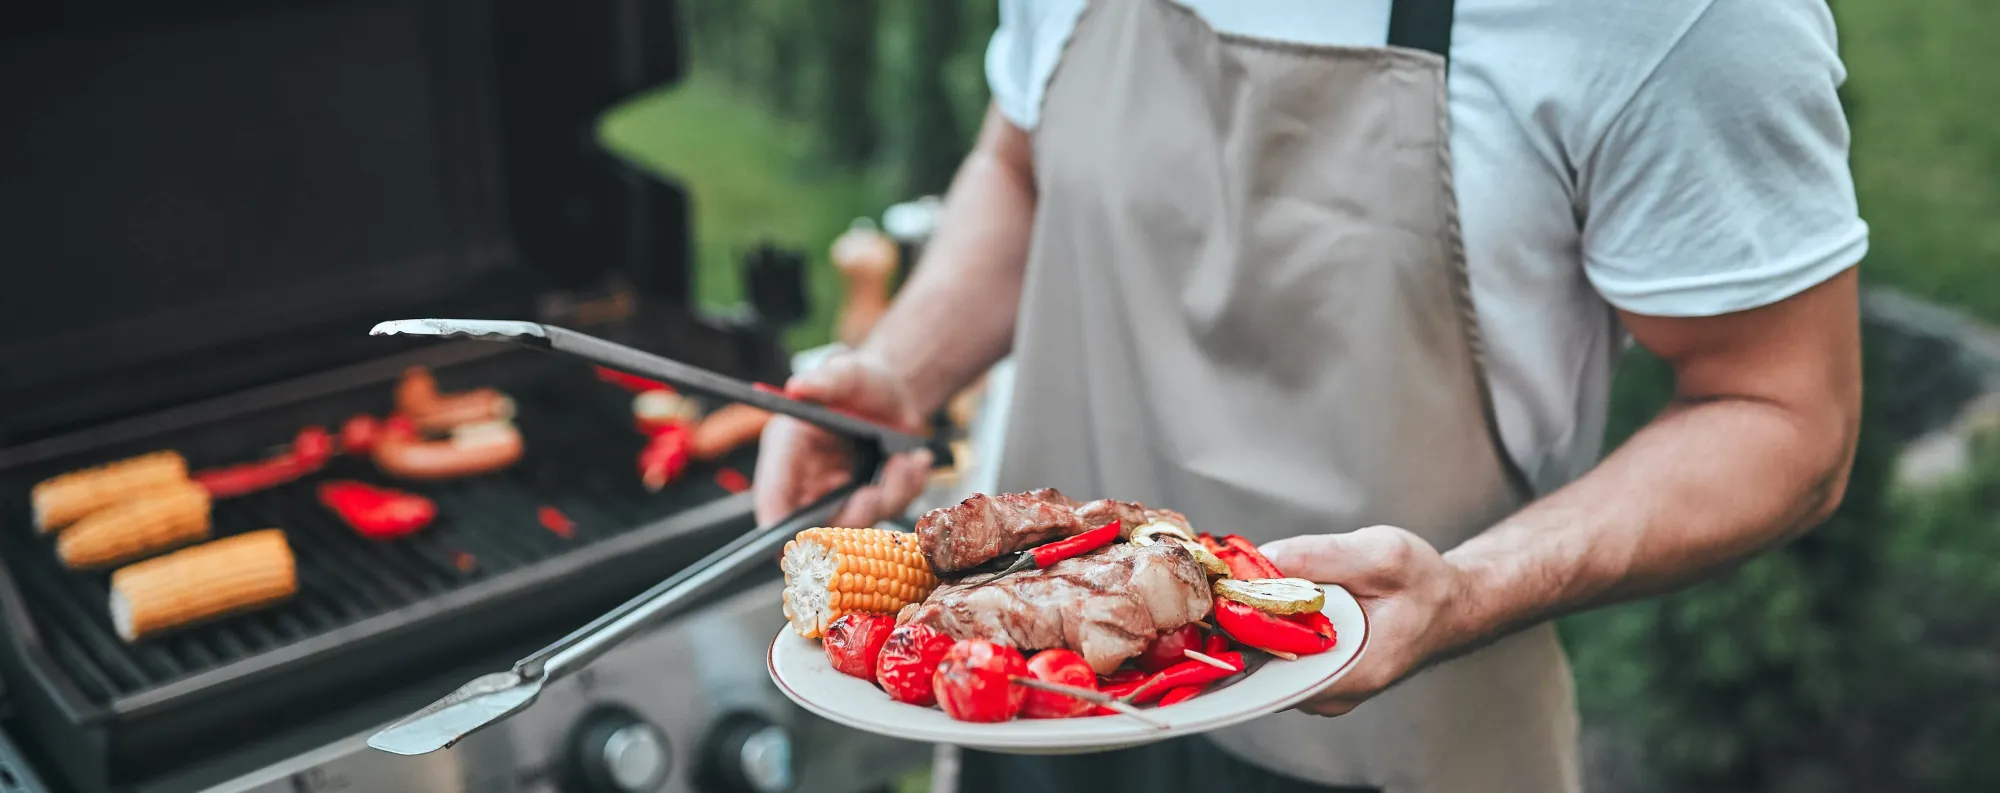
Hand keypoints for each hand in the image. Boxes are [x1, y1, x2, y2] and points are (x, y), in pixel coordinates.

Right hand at [752, 351, 932, 527]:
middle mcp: (810, 481)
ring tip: (904, 460)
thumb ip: (824, 381)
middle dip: (850, 515)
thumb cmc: (859, 381)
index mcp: (787, 453)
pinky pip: (891, 511)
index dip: (781, 529)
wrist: (895, 391)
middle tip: (873, 493)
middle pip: (818, 527)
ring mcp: (841, 496)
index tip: (806, 540)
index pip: (772, 502)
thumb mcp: (845, 373)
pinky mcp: (871, 501)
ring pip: (861, 523)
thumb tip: (797, 387)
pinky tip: (915, 461)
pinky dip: (908, 489)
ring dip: (889, 496)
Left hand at [1259, 526, 1471, 716]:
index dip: (1244, 626)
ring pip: (1267, 659)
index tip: (1233, 590)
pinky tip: (1277, 599)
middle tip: (1242, 578)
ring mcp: (1323, 691)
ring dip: (1256, 621)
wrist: (1448, 605)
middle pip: (1262, 664)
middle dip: (1245, 619)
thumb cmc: (1424, 583)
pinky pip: (1279, 656)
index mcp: (1354, 673)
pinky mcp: (1318, 678)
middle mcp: (1333, 695)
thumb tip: (1263, 558)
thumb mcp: (1381, 552)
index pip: (1272, 668)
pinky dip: (1271, 626)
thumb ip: (1320, 556)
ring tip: (1263, 584)